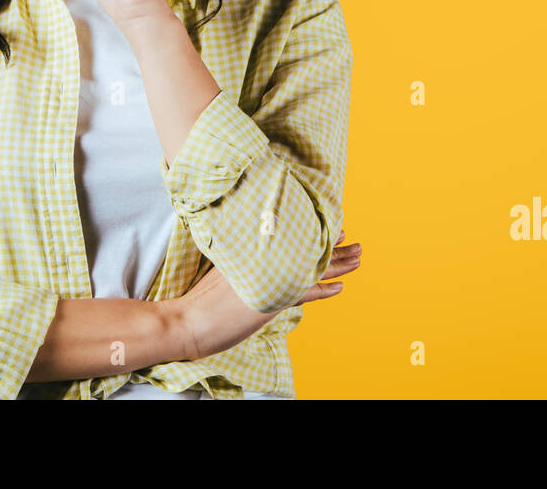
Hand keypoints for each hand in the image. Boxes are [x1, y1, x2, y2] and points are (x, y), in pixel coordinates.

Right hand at [167, 229, 361, 361]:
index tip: (332, 226)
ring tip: (357, 257)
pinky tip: (340, 288)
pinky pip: (306, 291)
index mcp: (253, 252)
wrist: (188, 320)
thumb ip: (242, 260)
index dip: (315, 232)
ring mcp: (270, 279)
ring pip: (312, 267)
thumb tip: (255, 256)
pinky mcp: (273, 300)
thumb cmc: (200, 299)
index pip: (292, 238)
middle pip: (307, 249)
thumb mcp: (223, 269)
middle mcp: (265, 261)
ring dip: (338, 263)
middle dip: (334, 247)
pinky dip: (324, 289)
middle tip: (353, 241)